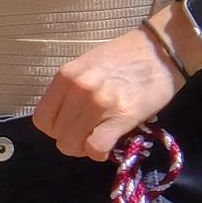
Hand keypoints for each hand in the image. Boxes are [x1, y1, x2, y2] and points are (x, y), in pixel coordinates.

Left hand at [34, 24, 187, 159]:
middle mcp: (77, 89)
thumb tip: (66, 118)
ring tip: (101, 138)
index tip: (71, 127)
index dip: (55, 129)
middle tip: (90, 134)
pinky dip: (100, 152)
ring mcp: (97, 103)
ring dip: (86, 148)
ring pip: (73, 145)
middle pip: (58, 135)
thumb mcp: (88, 66)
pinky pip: (96, 147)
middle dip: (72, 140)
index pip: (42, 119)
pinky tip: (109, 145)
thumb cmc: (125, 57)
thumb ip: (71, 90)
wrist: (160, 50)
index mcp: (66, 76)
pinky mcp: (120, 117)